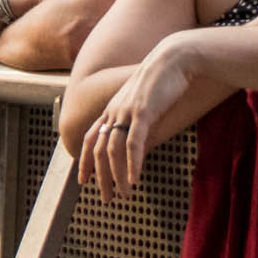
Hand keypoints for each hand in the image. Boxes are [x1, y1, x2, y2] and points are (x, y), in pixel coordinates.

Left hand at [76, 38, 196, 205]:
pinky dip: (132, 164)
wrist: (173, 59)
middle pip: (98, 149)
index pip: (90, 138)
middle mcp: (114, 111)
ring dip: (116, 176)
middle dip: (100, 177)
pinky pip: (133, 143)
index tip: (83, 180)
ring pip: (113, 150)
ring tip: (123, 195)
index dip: (84, 160)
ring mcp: (127, 112)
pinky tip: (134, 180)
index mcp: (112, 109)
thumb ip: (137, 121)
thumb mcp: (145, 103)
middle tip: (105, 199)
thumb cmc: (163, 80)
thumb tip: (137, 141)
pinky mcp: (143, 113)